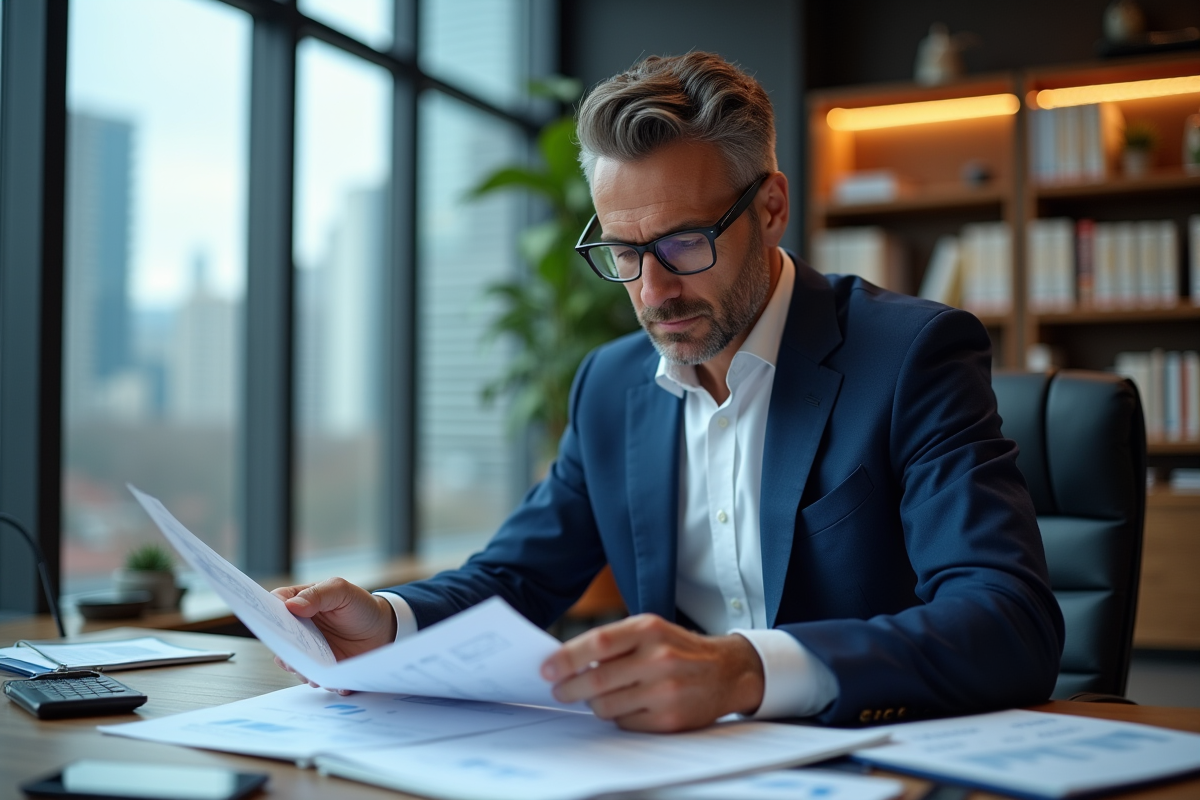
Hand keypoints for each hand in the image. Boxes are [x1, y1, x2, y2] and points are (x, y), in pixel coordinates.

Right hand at [270, 577, 397, 689]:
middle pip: (278, 639)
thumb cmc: (361, 606)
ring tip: (317, 672)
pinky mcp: (319, 667)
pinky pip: (312, 678)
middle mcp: (298, 628)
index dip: (269, 615)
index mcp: (299, 603)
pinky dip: (322, 681)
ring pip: (292, 663)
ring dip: (302, 670)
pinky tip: (336, 682)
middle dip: (284, 649)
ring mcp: (307, 649)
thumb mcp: (341, 591)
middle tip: (295, 655)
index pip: (273, 606)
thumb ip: (317, 594)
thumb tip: (291, 606)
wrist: (383, 629)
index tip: (273, 625)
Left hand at [540, 614, 764, 732]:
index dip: (567, 657)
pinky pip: (625, 723)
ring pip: (607, 706)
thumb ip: (615, 641)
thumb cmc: (679, 649)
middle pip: (597, 680)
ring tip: (599, 696)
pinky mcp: (669, 719)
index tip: (546, 668)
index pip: (598, 642)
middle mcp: (658, 658)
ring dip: (594, 703)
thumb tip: (567, 661)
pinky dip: (618, 716)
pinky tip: (627, 705)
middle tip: (559, 690)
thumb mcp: (652, 630)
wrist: (727, 672)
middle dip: (569, 688)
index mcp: (649, 629)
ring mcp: (665, 690)